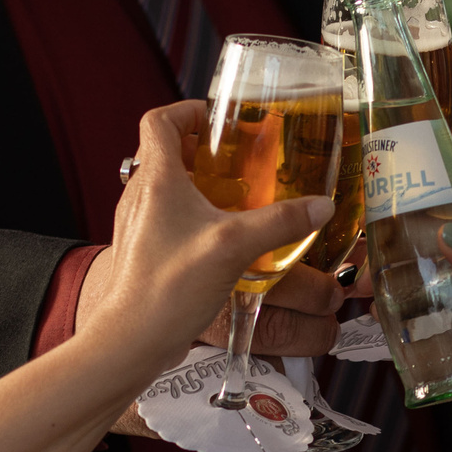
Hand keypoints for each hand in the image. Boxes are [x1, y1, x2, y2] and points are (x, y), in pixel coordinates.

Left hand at [78, 102, 335, 375]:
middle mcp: (141, 196)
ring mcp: (141, 225)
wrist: (131, 341)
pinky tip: (225, 238)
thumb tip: (320, 206)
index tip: (217, 118)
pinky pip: (170, 220)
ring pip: (168, 188)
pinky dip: (196, 216)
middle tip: (237, 158)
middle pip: (166, 152)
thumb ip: (281, 222)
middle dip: (202, 149)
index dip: (187, 110)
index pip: (159, 120)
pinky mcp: (147, 252)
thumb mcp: (234, 246)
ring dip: (200, 184)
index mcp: (156, 179)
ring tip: (237, 196)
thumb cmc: (167, 288)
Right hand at [339, 102, 451, 300]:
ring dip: (382, 276)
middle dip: (378, 242)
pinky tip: (371, 313)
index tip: (361, 200)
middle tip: (342, 257)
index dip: (400, 196)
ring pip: (413, 270)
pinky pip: (421, 307)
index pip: (436, 198)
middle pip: (416, 235)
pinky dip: (396, 307)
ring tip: (348, 287)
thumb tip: (448, 235)